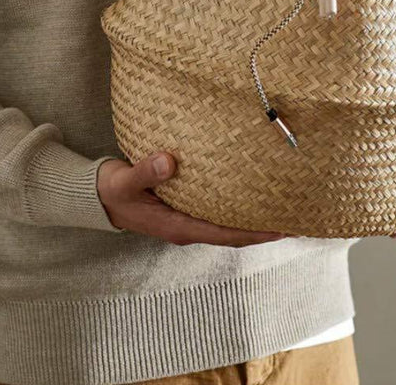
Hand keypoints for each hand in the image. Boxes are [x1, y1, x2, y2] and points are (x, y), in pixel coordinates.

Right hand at [97, 152, 286, 246]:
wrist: (98, 197)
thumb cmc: (113, 190)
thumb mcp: (124, 181)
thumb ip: (145, 171)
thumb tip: (169, 161)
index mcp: (178, 226)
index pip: (225, 233)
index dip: (255, 232)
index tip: (282, 227)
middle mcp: (187, 227)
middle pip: (235, 233)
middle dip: (265, 229)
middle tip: (296, 217)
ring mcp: (187, 219)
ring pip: (229, 224)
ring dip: (254, 219)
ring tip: (282, 207)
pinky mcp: (185, 208)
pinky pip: (219, 212)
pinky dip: (238, 207)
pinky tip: (252, 195)